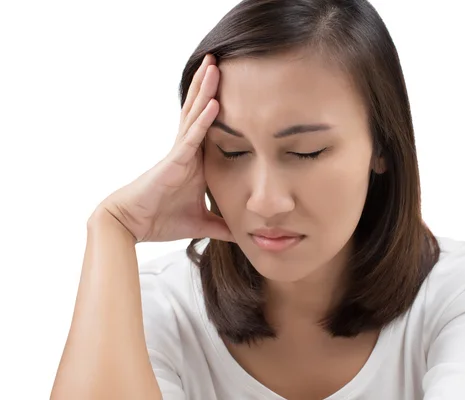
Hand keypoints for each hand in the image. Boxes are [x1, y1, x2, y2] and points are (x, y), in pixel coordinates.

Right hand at [96, 53, 232, 242]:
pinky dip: (203, 121)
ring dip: (206, 90)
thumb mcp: (201, 223)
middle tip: (222, 60)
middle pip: (201, 111)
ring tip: (215, 65)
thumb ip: (222, 226)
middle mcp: (187, 150)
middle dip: (211, 86)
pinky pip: (190, 138)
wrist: (132, 225)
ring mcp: (179, 153)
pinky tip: (215, 103)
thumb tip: (244, 235)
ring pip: (195, 115)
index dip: (221, 106)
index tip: (238, 88)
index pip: (211, 128)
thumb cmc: (161, 219)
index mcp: (195, 161)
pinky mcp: (173, 162)